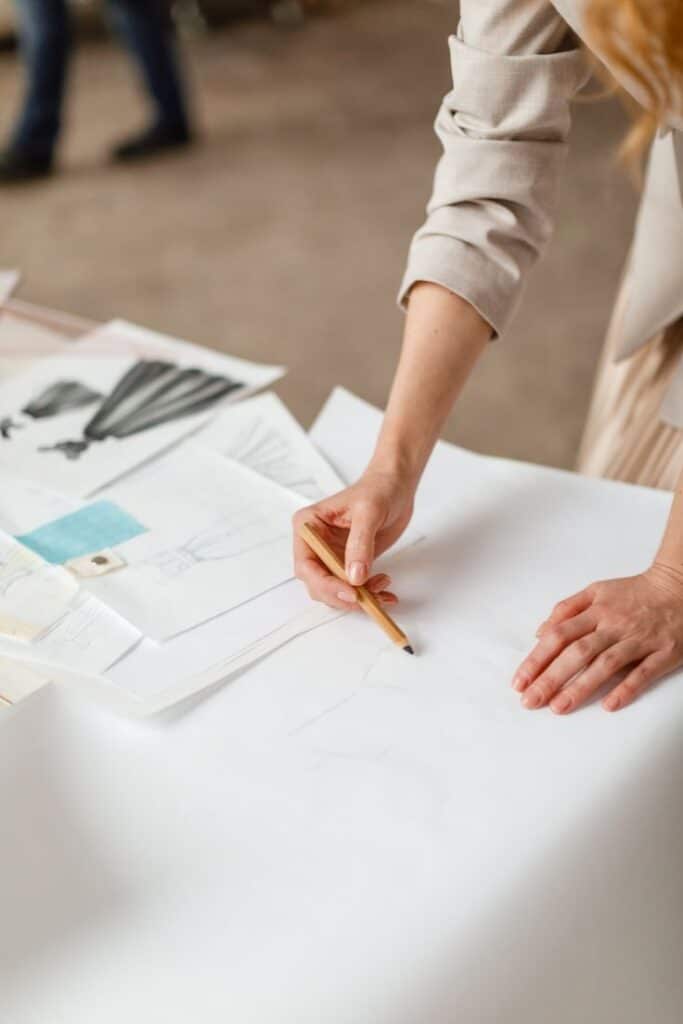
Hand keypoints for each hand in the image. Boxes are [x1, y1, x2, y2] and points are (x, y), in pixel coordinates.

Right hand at [293, 467, 414, 609]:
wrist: (396, 487)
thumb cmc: (378, 489)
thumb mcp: (369, 512)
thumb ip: (360, 544)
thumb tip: (354, 577)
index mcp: (309, 526)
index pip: (306, 566)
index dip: (325, 584)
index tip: (350, 592)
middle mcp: (315, 544)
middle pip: (318, 584)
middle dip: (342, 596)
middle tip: (368, 599)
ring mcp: (332, 555)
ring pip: (336, 590)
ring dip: (358, 598)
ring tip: (382, 587)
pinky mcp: (349, 562)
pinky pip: (353, 588)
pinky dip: (369, 595)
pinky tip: (386, 593)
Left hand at [512, 563, 682, 713]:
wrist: (680, 586)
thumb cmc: (635, 593)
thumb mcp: (597, 591)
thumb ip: (567, 609)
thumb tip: (540, 631)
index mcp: (596, 609)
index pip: (559, 635)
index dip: (537, 658)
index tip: (519, 680)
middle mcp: (614, 624)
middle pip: (577, 652)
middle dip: (550, 677)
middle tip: (530, 700)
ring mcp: (639, 639)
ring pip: (606, 664)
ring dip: (581, 686)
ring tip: (558, 706)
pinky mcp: (663, 652)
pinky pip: (643, 672)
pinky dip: (626, 688)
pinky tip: (608, 705)